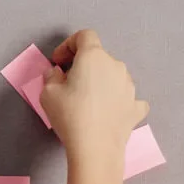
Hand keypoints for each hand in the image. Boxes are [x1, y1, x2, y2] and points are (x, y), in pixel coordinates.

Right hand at [40, 29, 148, 183]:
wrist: (96, 148)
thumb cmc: (69, 114)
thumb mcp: (47, 91)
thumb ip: (52, 75)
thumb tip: (59, 73)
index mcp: (94, 57)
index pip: (85, 36)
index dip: (68, 45)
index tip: (59, 62)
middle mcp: (116, 66)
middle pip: (99, 56)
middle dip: (83, 64)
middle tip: (68, 81)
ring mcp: (130, 87)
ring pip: (113, 75)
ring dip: (100, 81)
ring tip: (87, 99)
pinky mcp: (137, 107)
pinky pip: (126, 96)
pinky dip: (116, 99)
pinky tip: (108, 110)